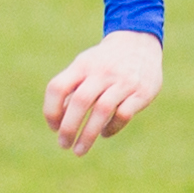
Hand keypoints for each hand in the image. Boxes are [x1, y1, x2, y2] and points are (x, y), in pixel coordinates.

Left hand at [43, 30, 162, 153]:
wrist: (138, 42)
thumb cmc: (103, 62)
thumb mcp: (84, 67)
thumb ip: (69, 89)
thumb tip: (56, 121)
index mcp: (82, 65)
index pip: (58, 87)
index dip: (51, 110)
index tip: (53, 128)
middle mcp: (101, 72)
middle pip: (80, 101)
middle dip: (69, 127)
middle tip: (64, 145)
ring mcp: (123, 81)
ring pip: (103, 109)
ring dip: (88, 134)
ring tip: (79, 150)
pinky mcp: (141, 92)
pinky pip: (124, 114)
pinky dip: (111, 127)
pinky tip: (104, 133)